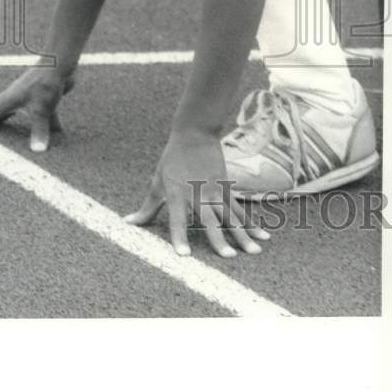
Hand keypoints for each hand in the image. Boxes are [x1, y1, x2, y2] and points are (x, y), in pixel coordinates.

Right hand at [0, 65, 73, 151]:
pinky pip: (38, 109)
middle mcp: (16, 95)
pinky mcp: (42, 93)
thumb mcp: (41, 110)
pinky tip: (52, 129)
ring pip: (17, 106)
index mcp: (10, 99)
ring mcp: (29, 92)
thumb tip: (37, 151)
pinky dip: (40, 119)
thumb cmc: (45, 84)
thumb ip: (39, 130)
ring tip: (5, 123)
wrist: (60, 63)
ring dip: (11, 115)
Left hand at [124, 129, 269, 256]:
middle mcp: (198, 194)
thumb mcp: (157, 182)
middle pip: (210, 220)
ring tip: (253, 252)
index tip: (184, 256)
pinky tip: (263, 237)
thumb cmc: (172, 160)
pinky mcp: (228, 189)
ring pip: (231, 217)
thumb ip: (148, 207)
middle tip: (228, 257)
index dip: (180, 237)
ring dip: (243, 235)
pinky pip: (240, 211)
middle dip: (219, 239)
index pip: (178, 220)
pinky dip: (252, 224)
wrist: (195, 134)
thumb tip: (129, 223)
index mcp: (178, 194)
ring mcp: (216, 191)